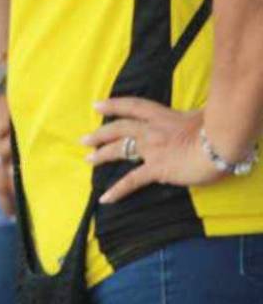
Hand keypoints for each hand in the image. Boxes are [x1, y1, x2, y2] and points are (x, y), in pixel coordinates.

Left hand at [82, 97, 223, 204]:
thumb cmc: (216, 129)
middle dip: (100, 133)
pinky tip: (105, 198)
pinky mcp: (157, 169)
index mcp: (162, 115)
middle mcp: (151, 129)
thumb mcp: (200, 117)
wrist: (219, 144)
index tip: (97, 105)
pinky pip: (132, 180)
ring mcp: (151, 149)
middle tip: (84, 139)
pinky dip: (117, 190)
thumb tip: (195, 122)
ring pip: (120, 149)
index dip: (113, 105)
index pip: (132, 106)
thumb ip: (190, 120)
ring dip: (102, 154)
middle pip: (119, 128)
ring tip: (87, 159)